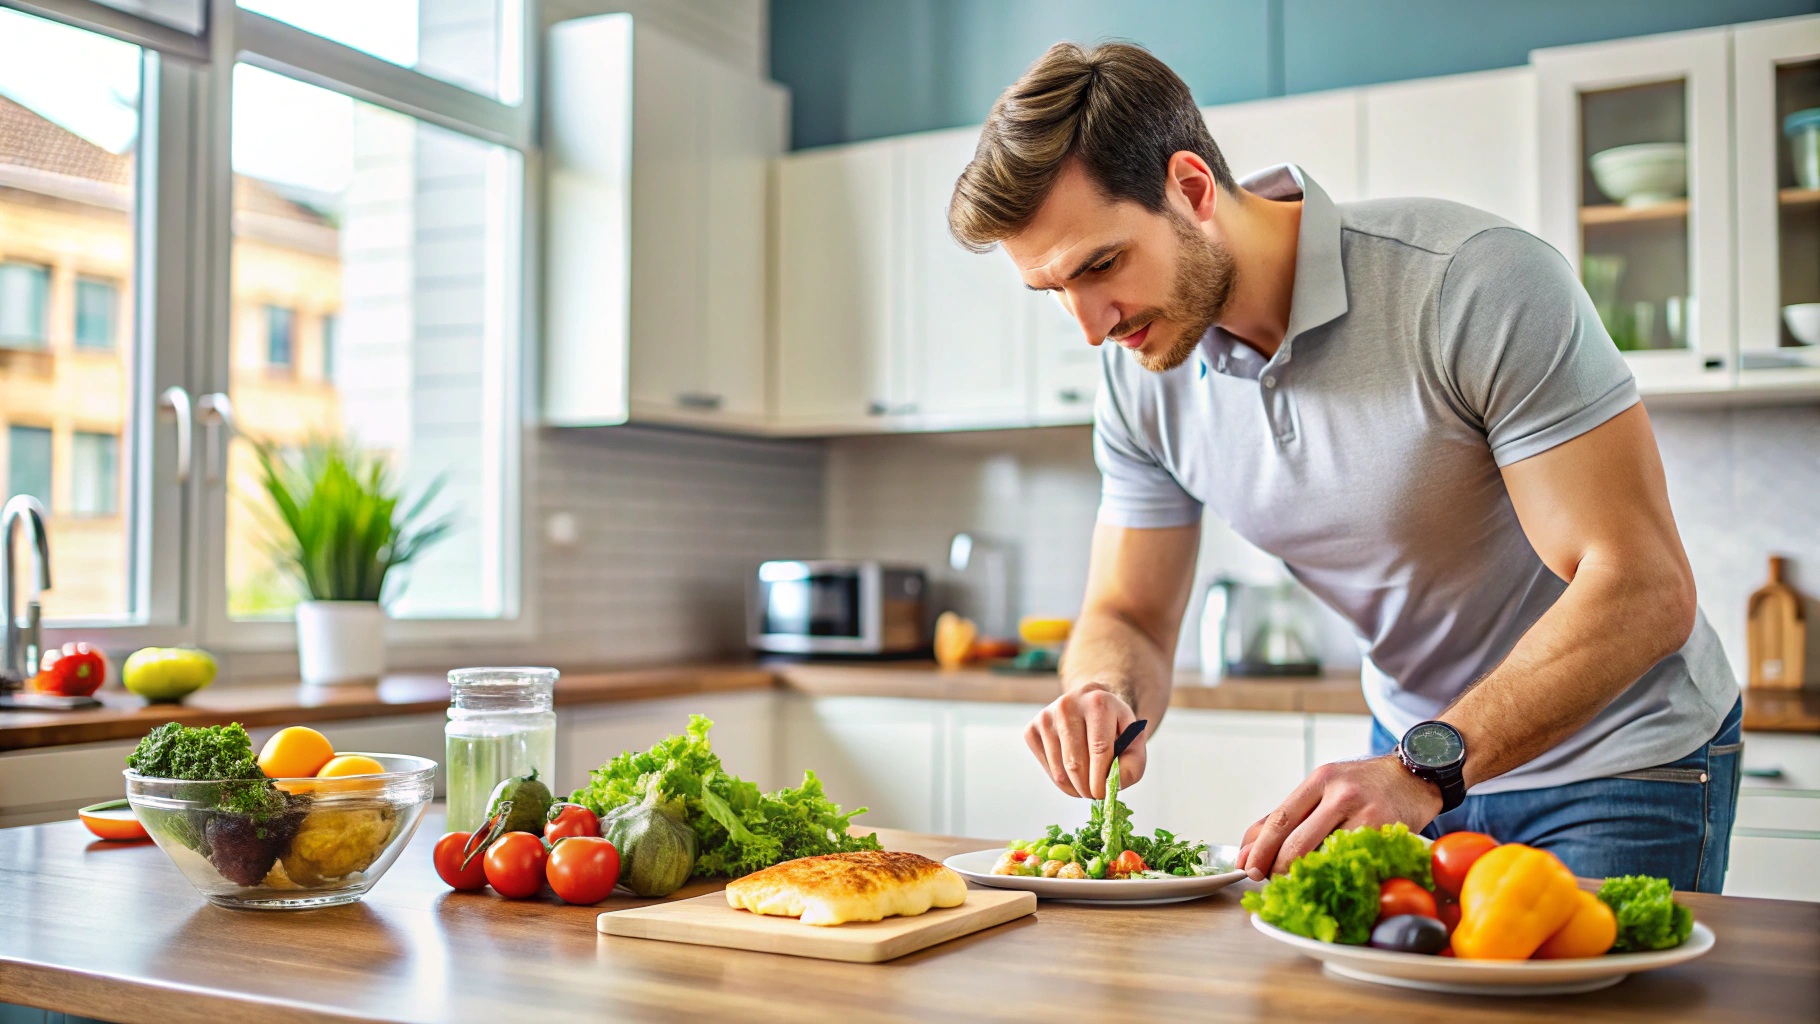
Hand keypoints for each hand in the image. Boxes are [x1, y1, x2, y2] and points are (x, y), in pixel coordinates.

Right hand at [1023, 682, 1145, 798]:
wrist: (1092, 706)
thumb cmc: (1114, 728)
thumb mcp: (1134, 743)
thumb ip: (1131, 766)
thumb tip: (1112, 786)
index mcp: (1098, 702)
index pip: (1099, 748)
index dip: (1101, 778)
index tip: (1102, 795)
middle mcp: (1068, 705)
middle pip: (1075, 762)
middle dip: (1087, 788)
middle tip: (1095, 795)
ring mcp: (1046, 717)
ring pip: (1060, 770)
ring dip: (1075, 787)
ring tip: (1088, 783)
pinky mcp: (1032, 729)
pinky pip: (1047, 768)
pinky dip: (1062, 781)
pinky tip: (1073, 773)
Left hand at [1236, 755, 1442, 879]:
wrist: (1414, 776)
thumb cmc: (1363, 786)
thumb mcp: (1322, 789)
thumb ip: (1286, 817)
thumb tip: (1247, 850)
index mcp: (1320, 780)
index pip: (1280, 819)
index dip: (1260, 849)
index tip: (1247, 867)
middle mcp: (1341, 793)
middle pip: (1297, 841)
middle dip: (1277, 868)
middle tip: (1268, 879)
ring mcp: (1366, 813)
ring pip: (1324, 856)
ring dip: (1305, 875)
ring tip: (1297, 879)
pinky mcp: (1386, 832)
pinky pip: (1352, 862)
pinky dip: (1335, 874)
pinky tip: (1330, 877)